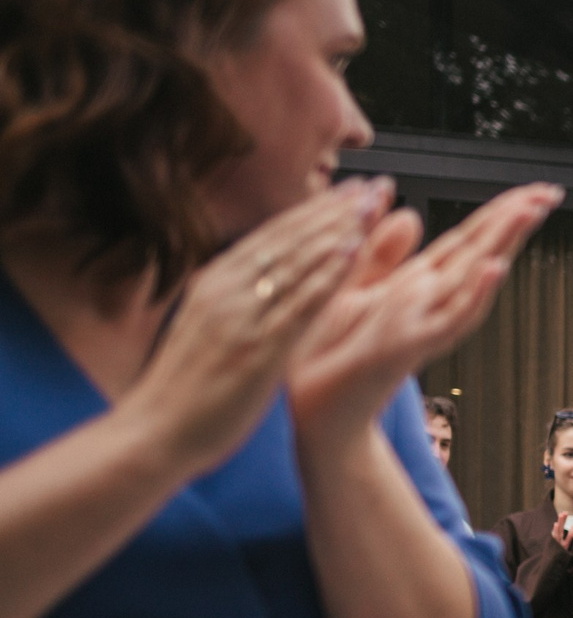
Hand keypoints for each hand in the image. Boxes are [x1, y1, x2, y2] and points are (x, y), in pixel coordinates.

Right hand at [133, 180, 388, 471]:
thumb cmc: (186, 391)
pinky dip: (325, 274)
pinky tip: (352, 252)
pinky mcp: (256, 349)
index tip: (347, 191)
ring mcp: (241, 317)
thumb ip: (238, 303)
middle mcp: (227, 290)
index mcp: (216, 284)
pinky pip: (298, 303)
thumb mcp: (210, 330)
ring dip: (337, 229)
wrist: (153, 433)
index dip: (313, 211)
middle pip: (288, 239)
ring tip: (372, 205)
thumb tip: (263, 281)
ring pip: (295, 261)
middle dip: (334, 209)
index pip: (272, 237)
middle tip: (373, 185)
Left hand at [287, 183, 561, 444]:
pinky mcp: (409, 347)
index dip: (499, 211)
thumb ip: (383, 253)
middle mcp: (428, 301)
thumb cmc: (330, 355)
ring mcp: (424, 324)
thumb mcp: (353, 290)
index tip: (536, 191)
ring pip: (472, 279)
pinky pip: (450, 320)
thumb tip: (412, 212)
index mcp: (416, 283)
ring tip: (530, 212)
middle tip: (551, 192)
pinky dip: (474, 296)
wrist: (315, 410)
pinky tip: (492, 270)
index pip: (467, 239)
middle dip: (515, 219)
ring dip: (503, 245)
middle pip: (479, 251)